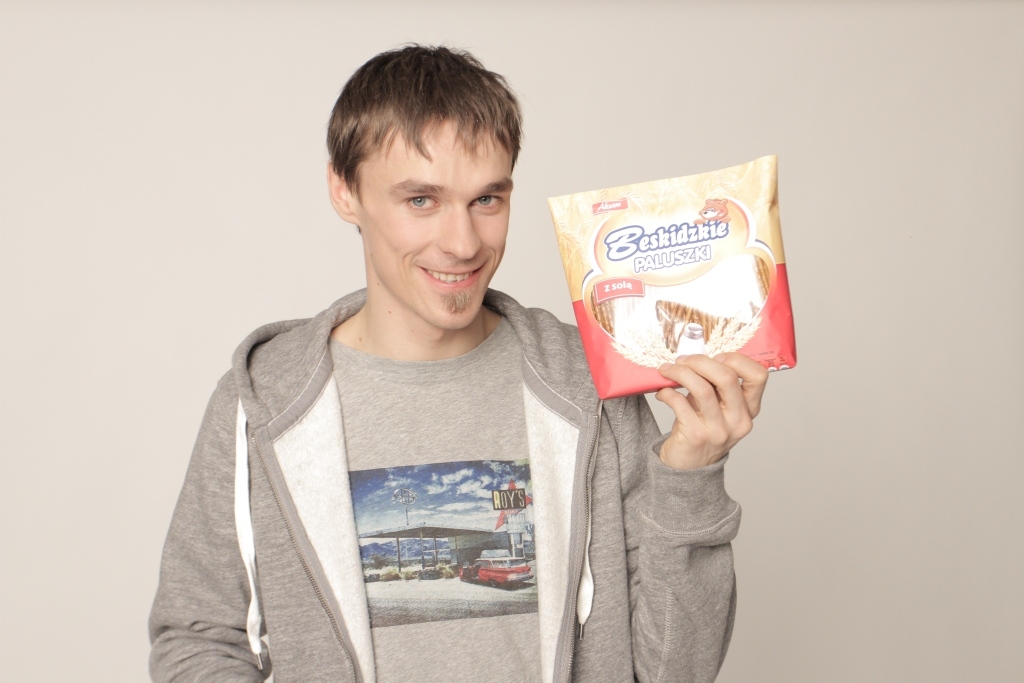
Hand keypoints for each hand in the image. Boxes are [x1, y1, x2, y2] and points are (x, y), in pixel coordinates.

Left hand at [655, 353, 768, 469]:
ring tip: (667, 370)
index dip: (736, 359)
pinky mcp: (695, 436)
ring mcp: (718, 430)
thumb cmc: (702, 429)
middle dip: (700, 361)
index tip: (715, 357)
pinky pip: (679, 403)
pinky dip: (667, 392)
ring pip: (701, 388)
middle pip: (726, 377)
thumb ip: (716, 385)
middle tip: (682, 360)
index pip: (758, 376)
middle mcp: (738, 420)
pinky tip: (662, 393)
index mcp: (749, 409)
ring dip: (680, 372)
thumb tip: (696, 356)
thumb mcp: (719, 408)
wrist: (688, 467)